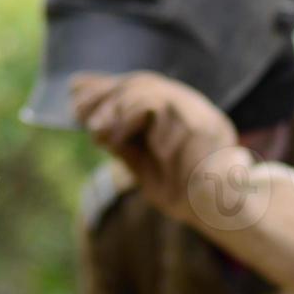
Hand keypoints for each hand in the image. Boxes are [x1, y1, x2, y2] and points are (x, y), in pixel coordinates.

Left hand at [70, 71, 248, 223]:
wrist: (217, 211)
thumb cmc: (185, 195)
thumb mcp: (145, 166)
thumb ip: (126, 143)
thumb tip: (93, 124)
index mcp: (183, 112)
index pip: (143, 87)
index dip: (108, 85)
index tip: (75, 89)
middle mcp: (193, 106)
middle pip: (143, 82)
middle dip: (104, 94)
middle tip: (78, 113)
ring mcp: (198, 110)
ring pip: (146, 90)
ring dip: (114, 109)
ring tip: (95, 131)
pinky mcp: (197, 120)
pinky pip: (155, 106)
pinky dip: (128, 120)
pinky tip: (115, 139)